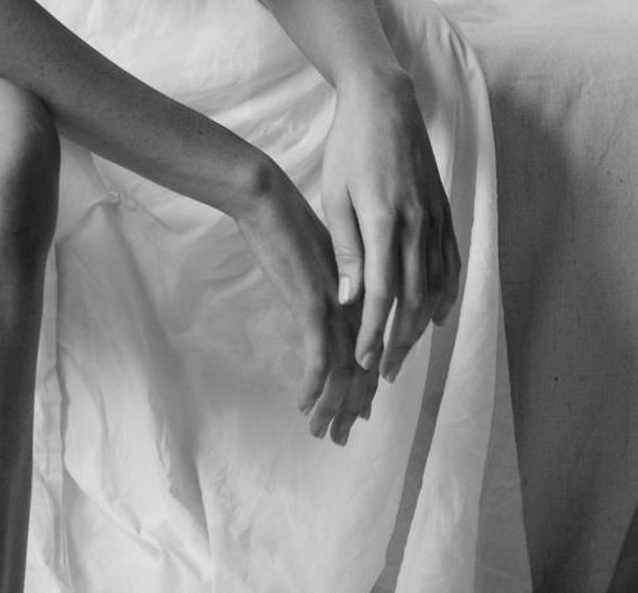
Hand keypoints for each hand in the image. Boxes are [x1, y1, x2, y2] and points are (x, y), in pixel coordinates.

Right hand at [236, 161, 377, 443]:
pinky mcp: (313, 305)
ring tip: (322, 432)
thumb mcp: (316, 262)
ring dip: (332, 407)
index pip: (369, 353)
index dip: (365, 389)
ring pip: (343, 372)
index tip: (358, 415)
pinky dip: (313, 387)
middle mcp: (356, 305)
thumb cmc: (286, 224)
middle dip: (351, 408)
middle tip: (341, 437)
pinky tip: (303, 405)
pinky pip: (317, 360)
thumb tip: (329, 314)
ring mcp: (337, 306)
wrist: (268, 200)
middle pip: (361, 370)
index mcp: (359, 295)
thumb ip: (329, 290)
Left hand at [321, 68, 460, 383]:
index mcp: (383, 220)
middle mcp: (416, 223)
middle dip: (398, 341)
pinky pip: (451, 262)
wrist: (385, 101)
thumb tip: (351, 300)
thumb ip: (346, 248)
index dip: (375, 331)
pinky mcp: (443, 209)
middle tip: (383, 373)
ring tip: (403, 351)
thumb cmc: (349, 145)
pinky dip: (445, 294)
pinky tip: (434, 315)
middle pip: (413, 299)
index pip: (383, 293)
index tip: (364, 361)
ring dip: (420, 325)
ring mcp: (434, 217)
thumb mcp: (335, 194)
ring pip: (435, 286)